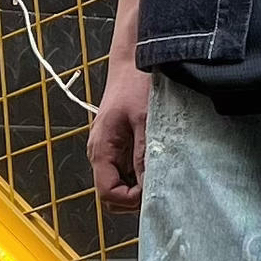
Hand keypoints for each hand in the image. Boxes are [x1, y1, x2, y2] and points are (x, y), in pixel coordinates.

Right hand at [88, 61, 150, 208]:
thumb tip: (149, 186)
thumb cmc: (136, 84)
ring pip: (120, 183)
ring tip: (159, 174)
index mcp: (101, 149)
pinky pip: (127, 169)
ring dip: (137, 186)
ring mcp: (110, 149)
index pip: (107, 193)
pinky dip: (140, 173)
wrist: (134, 60)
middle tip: (158, 187)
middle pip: (111, 193)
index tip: (152, 191)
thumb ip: (143, 153)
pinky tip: (157, 163)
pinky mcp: (120, 143)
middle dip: (133, 197)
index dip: (129, 200)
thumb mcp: (143, 119)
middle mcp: (101, 153)